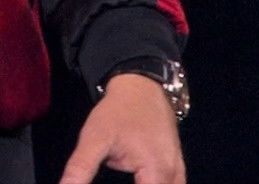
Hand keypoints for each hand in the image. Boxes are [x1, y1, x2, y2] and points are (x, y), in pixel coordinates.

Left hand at [58, 74, 184, 183]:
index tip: (106, 181)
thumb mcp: (93, 138)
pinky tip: (138, 182)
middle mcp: (173, 175)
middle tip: (112, 174)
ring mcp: (178, 171)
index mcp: (156, 172)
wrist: (141, 84)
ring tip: (125, 179)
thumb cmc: (118, 110)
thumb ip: (80, 169)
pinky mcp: (177, 166)